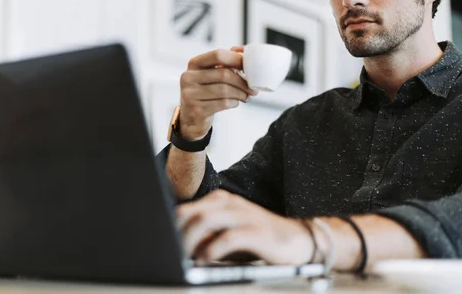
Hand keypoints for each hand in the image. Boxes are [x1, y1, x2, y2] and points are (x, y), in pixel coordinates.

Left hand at [176, 190, 312, 264]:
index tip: (163, 244)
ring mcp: (245, 215)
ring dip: (191, 240)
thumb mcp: (228, 238)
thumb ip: (206, 238)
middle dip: (177, 234)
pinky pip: (229, 236)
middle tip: (171, 253)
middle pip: (193, 212)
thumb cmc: (259, 241)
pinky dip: (213, 249)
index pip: (188, 208)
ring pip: (207, 220)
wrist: (299, 241)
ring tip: (185, 257)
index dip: (172, 227)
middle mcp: (232, 204)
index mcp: (222, 201)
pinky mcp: (258, 231)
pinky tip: (206, 259)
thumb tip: (180, 248)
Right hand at [179, 47, 257, 139]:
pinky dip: (234, 103)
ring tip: (245, 96)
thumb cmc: (205, 92)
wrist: (191, 117)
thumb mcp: (209, 75)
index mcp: (194, 64)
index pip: (218, 55)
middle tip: (253, 89)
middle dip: (243, 82)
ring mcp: (190, 94)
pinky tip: (235, 102)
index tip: (249, 67)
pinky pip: (223, 103)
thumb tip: (244, 53)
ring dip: (241, 94)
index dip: (236, 59)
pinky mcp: (196, 110)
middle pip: (224, 74)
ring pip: (225, 90)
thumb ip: (224, 63)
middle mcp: (188, 77)